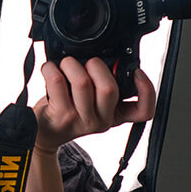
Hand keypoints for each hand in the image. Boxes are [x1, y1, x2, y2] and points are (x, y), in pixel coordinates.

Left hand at [33, 56, 155, 154]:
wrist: (43, 134)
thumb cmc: (67, 109)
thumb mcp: (92, 101)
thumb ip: (103, 84)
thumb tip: (106, 57)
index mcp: (115, 114)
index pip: (144, 111)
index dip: (146, 89)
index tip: (137, 72)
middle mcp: (102, 121)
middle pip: (109, 88)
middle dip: (96, 65)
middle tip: (86, 63)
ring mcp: (82, 121)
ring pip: (82, 82)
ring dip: (71, 64)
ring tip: (65, 65)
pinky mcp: (61, 117)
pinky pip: (58, 82)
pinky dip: (51, 69)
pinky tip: (50, 70)